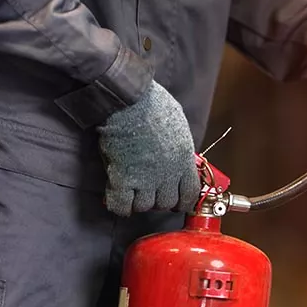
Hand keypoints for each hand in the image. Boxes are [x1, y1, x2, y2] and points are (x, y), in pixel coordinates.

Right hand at [98, 81, 200, 216]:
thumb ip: (180, 146)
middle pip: (167, 203)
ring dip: (137, 201)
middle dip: (158, 200)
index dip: (183, 200)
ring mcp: (146, 179)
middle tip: (149, 190)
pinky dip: (118, 205)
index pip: (191, 194)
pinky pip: (121, 205)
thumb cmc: (153, 104)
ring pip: (145, 206)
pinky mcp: (122, 179)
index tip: (176, 199)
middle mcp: (168, 173)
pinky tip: (115, 196)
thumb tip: (178, 155)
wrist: (129, 100)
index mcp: (184, 159)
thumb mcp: (179, 125)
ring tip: (131, 190)